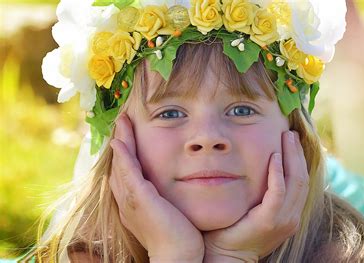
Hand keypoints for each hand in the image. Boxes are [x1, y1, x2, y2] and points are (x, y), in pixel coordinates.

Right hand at [109, 114, 203, 261]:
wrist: (178, 258)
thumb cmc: (181, 240)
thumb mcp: (172, 214)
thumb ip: (170, 200)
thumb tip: (180, 190)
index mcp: (136, 205)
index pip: (128, 174)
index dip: (126, 154)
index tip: (129, 136)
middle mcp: (128, 202)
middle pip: (119, 166)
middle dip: (120, 143)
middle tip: (121, 122)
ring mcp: (132, 201)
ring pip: (121, 165)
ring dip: (120, 142)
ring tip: (121, 122)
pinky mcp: (140, 200)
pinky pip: (128, 173)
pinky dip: (123, 156)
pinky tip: (119, 141)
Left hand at [203, 131, 309, 261]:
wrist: (225, 255)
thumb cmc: (233, 231)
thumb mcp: (253, 209)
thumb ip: (261, 192)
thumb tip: (257, 167)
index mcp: (289, 214)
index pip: (301, 182)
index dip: (298, 159)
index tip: (291, 140)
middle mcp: (291, 217)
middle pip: (302, 178)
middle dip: (297, 153)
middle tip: (290, 133)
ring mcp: (283, 220)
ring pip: (295, 182)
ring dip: (291, 156)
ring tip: (286, 137)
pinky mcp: (270, 220)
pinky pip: (278, 191)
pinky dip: (278, 172)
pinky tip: (274, 156)